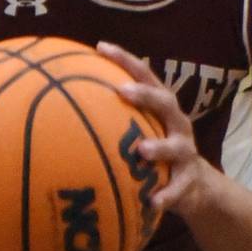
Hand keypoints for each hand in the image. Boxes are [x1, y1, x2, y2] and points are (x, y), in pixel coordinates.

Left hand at [96, 43, 194, 214]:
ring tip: (141, 150)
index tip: (101, 47)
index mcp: (161, 109)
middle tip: (122, 91)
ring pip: (176, 146)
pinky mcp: (189, 181)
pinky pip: (178, 189)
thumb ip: (110, 119)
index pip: (145, 77)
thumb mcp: (137, 132)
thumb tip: (56, 107)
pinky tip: (151, 203)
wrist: (195, 188)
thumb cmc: (154, 154)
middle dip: (145, 95)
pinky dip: (166, 195)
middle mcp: (176, 125)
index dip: (125, 60)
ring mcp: (185, 152)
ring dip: (159, 147)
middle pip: (165, 102)